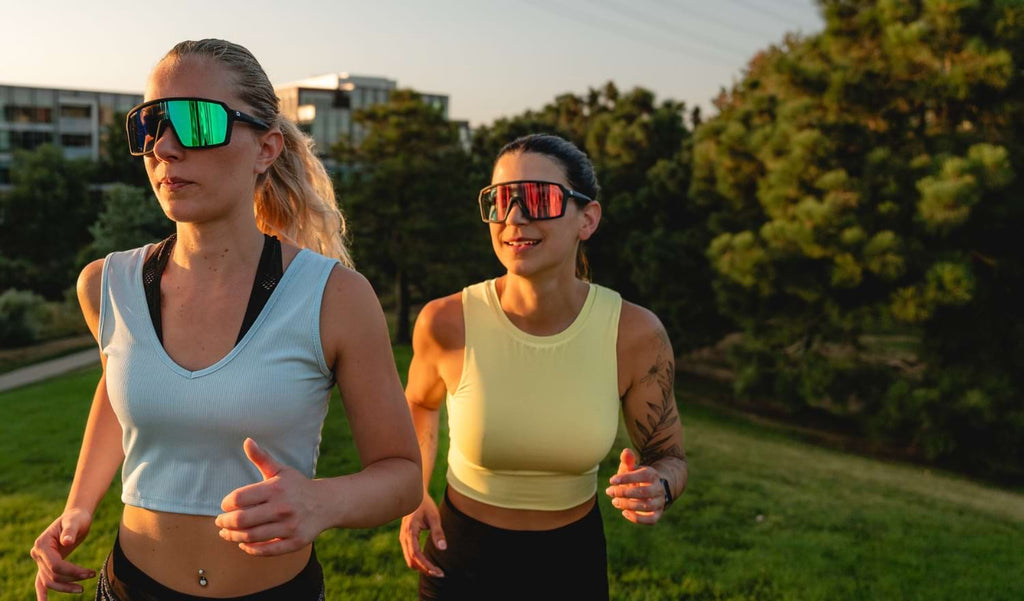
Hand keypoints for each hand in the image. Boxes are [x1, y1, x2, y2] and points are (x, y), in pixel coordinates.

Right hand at [30, 509, 95, 598]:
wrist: (75, 518)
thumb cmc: (76, 518)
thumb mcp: (74, 521)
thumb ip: (70, 530)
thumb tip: (66, 541)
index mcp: (42, 544)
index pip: (55, 565)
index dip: (72, 571)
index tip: (89, 572)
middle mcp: (38, 554)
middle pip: (53, 575)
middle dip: (72, 578)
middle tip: (91, 575)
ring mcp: (40, 560)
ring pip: (49, 581)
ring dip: (65, 587)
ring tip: (82, 589)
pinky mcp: (46, 564)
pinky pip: (41, 581)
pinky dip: (42, 593)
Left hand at [216, 438, 325, 555]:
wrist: (326, 503)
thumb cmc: (297, 486)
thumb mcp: (281, 470)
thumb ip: (262, 458)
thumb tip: (247, 441)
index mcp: (276, 489)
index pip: (239, 498)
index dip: (226, 503)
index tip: (224, 505)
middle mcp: (282, 508)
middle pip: (242, 520)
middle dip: (225, 522)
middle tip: (220, 522)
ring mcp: (289, 526)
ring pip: (251, 537)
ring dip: (234, 537)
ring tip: (227, 534)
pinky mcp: (295, 542)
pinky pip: (267, 550)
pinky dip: (251, 549)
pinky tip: (244, 545)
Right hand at [399, 496, 445, 576]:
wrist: (415, 496)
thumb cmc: (426, 505)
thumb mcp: (434, 517)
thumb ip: (438, 532)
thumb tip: (443, 548)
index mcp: (410, 531)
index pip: (416, 554)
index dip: (426, 565)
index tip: (438, 572)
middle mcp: (404, 537)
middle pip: (412, 560)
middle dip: (425, 569)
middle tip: (440, 573)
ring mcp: (403, 538)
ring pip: (410, 559)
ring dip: (421, 567)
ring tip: (436, 570)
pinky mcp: (406, 539)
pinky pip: (410, 555)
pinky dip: (419, 562)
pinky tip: (429, 564)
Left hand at [605, 448, 665, 524]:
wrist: (651, 489)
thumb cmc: (636, 478)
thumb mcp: (632, 469)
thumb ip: (628, 461)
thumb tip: (626, 451)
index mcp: (652, 474)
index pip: (642, 475)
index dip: (626, 478)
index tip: (611, 480)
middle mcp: (658, 489)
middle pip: (643, 492)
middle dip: (624, 493)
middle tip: (609, 491)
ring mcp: (659, 502)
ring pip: (646, 506)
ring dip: (628, 505)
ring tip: (614, 501)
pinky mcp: (657, 514)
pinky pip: (650, 520)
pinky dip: (637, 518)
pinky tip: (624, 512)